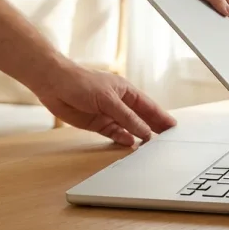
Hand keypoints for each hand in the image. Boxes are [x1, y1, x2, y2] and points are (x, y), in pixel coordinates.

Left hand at [33, 60, 175, 145]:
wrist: (55, 85)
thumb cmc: (82, 82)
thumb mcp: (109, 100)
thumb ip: (127, 118)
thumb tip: (144, 132)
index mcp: (126, 92)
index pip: (149, 107)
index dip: (161, 117)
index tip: (173, 127)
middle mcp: (120, 103)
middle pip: (141, 119)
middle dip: (153, 129)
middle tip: (167, 141)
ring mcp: (109, 114)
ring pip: (128, 128)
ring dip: (138, 137)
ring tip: (151, 147)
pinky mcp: (98, 124)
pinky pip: (114, 134)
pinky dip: (122, 139)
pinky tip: (130, 145)